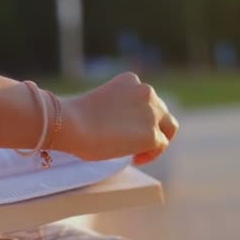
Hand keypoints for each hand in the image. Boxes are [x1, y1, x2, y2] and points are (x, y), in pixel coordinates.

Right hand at [58, 72, 178, 164]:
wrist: (71, 124)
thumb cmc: (75, 118)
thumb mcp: (102, 103)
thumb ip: (118, 109)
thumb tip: (122, 128)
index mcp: (131, 80)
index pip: (145, 98)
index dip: (139, 115)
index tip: (126, 128)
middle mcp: (146, 92)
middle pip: (161, 112)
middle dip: (151, 127)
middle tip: (135, 143)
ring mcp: (151, 113)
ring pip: (167, 128)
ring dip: (155, 140)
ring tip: (138, 153)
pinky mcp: (151, 134)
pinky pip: (161, 145)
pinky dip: (150, 154)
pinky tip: (135, 159)